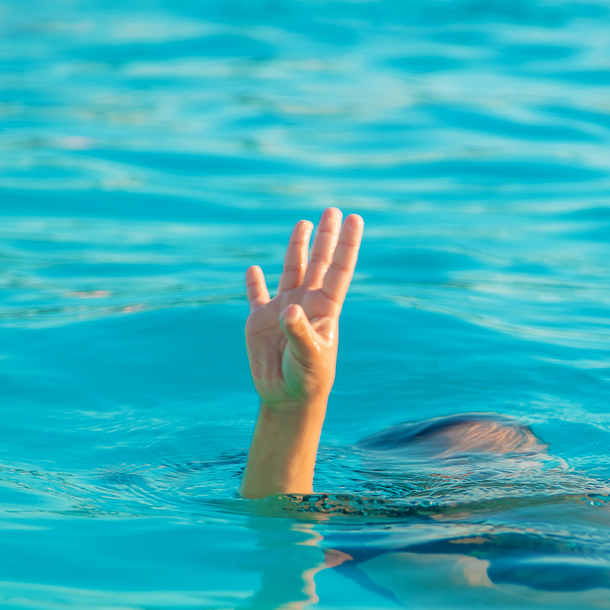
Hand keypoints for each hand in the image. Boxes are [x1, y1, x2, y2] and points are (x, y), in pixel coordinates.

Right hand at [244, 208, 362, 409]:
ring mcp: (282, 310)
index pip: (338, 269)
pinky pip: (256, 296)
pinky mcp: (258, 321)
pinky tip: (254, 269)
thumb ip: (300, 333)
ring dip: (296, 247)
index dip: (347, 244)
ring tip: (304, 223)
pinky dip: (254, 283)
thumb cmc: (308, 380)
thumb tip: (289, 310)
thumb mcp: (309, 358)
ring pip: (290, 270)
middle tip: (332, 210)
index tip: (355, 218)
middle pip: (317, 262)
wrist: (287, 399)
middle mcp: (306, 303)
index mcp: (325, 309)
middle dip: (325, 237)